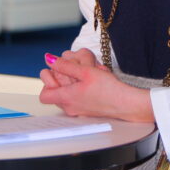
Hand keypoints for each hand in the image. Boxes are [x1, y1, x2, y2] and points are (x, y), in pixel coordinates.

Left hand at [39, 56, 154, 122]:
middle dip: (59, 79)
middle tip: (69, 69)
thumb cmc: (108, 89)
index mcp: (67, 98)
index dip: (46, 82)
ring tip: (83, 73)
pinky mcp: (86, 110)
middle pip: (54, 94)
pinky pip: (76, 98)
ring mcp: (78, 110)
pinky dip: (79, 88)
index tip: (53, 71)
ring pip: (66, 95)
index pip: (44, 95)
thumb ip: (65, 65)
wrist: (125, 104)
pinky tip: (91, 80)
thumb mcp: (85, 71)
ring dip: (70, 82)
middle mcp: (70, 107)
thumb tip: (49, 59)